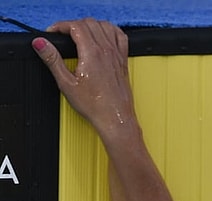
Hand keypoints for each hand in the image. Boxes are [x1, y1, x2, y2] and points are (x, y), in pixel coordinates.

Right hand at [32, 18, 135, 137]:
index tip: (53, 33)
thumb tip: (41, 44)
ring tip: (79, 34)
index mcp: (92, 53)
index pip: (76, 26)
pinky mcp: (123, 60)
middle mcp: (107, 51)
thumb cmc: (95, 105)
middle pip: (90, 23)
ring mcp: (117, 55)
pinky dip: (110, 30)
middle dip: (73, 25)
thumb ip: (52, 60)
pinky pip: (120, 36)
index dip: (61, 26)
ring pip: (105, 26)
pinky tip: (103, 36)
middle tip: (62, 35)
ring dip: (91, 25)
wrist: (115, 118)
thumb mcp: (66, 83)